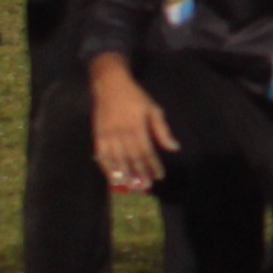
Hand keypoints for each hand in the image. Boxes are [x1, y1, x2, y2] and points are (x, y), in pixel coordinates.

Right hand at [96, 76, 176, 193]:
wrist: (109, 85)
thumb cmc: (135, 98)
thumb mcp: (153, 109)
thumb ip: (162, 130)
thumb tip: (174, 148)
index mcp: (137, 127)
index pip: (146, 151)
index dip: (153, 165)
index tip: (159, 176)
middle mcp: (121, 133)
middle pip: (131, 158)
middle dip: (138, 174)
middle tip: (145, 188)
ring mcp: (108, 135)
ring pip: (116, 159)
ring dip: (123, 175)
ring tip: (130, 188)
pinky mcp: (97, 136)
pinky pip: (101, 155)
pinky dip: (107, 167)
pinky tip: (112, 178)